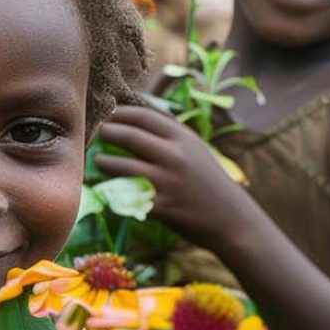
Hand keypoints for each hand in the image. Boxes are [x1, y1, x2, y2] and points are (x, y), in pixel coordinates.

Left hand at [96, 105, 253, 247]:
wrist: (232, 219)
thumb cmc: (209, 181)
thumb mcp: (196, 149)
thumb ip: (170, 132)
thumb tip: (141, 111)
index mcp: (183, 139)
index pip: (144, 116)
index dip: (122, 112)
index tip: (109, 113)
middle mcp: (174, 156)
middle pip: (130, 136)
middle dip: (108, 132)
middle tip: (98, 132)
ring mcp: (166, 182)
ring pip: (122, 165)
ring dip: (104, 161)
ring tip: (99, 160)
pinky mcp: (159, 206)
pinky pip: (126, 195)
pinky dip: (113, 190)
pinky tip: (106, 187)